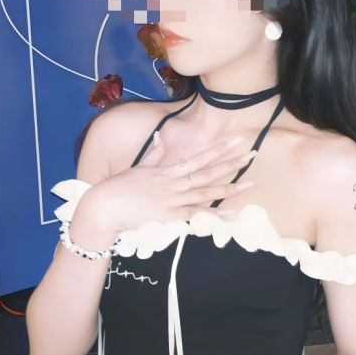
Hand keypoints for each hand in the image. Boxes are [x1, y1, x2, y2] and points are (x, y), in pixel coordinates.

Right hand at [74, 133, 255, 238]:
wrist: (103, 208)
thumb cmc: (117, 189)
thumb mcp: (138, 168)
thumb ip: (153, 155)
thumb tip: (160, 137)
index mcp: (167, 171)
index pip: (199, 158)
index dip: (219, 149)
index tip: (236, 141)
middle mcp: (174, 183)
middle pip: (208, 172)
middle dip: (232, 163)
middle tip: (252, 154)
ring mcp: (173, 200)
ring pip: (207, 192)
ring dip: (229, 188)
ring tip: (249, 184)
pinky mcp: (169, 217)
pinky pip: (195, 216)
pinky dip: (213, 215)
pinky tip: (229, 214)